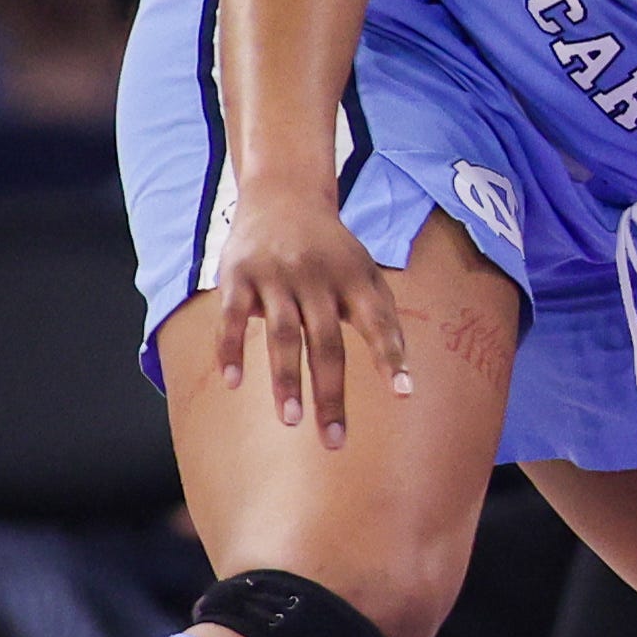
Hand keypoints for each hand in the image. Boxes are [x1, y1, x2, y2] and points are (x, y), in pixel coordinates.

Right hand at [205, 177, 410, 447]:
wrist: (284, 195)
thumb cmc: (333, 251)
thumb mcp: (365, 273)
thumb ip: (382, 321)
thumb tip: (404, 386)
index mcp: (355, 279)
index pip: (379, 322)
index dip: (391, 357)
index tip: (404, 394)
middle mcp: (318, 277)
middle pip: (327, 343)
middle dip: (331, 393)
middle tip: (334, 441)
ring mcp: (276, 276)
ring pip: (282, 336)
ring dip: (286, 381)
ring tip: (292, 422)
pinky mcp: (238, 276)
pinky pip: (232, 318)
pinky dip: (232, 349)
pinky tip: (233, 383)